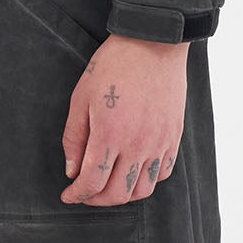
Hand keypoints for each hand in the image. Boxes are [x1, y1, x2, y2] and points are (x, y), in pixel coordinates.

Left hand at [60, 34, 187, 205]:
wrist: (153, 43)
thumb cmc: (113, 65)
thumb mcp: (81, 97)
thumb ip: (74, 138)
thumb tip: (72, 170)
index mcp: (110, 135)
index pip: (92, 182)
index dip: (77, 194)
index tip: (68, 195)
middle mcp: (138, 145)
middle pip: (117, 194)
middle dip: (96, 199)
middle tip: (85, 192)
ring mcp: (159, 142)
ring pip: (142, 189)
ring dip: (122, 194)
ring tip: (109, 184)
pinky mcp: (173, 136)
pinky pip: (162, 172)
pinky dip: (146, 180)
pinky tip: (133, 170)